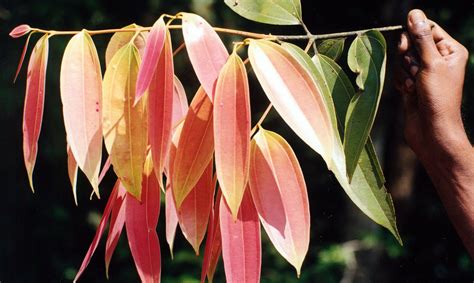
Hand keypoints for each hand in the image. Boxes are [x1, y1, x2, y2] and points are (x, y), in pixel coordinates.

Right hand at [395, 9, 469, 164]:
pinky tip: (408, 93)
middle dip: (408, 56)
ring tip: (414, 87)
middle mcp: (438, 60)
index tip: (407, 45)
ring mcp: (424, 74)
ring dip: (404, 72)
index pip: (428, 29)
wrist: (431, 130)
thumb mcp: (430, 63)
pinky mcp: (412, 85)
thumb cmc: (438, 98)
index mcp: (450, 51)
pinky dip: (400, 82)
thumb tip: (414, 14)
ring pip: (403, 60)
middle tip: (413, 69)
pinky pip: (399, 74)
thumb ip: (421, 38)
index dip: (415, 34)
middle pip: (413, 43)